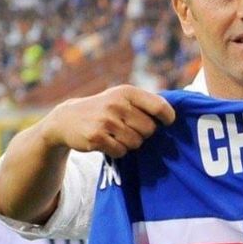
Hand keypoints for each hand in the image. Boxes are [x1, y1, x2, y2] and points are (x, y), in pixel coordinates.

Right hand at [39, 85, 174, 157]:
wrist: (67, 119)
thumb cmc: (105, 109)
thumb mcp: (122, 98)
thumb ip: (146, 103)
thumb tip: (175, 114)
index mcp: (127, 92)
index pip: (160, 106)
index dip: (168, 118)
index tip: (167, 123)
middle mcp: (117, 104)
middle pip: (150, 130)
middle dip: (144, 134)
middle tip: (130, 130)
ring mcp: (106, 121)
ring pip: (136, 143)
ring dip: (130, 143)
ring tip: (117, 135)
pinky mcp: (96, 137)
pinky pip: (121, 152)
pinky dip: (118, 151)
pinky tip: (108, 142)